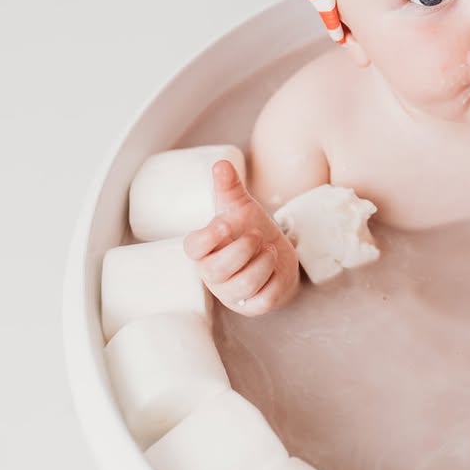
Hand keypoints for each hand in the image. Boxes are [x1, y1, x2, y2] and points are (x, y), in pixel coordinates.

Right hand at [183, 160, 299, 315]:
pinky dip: (275, 280)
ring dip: (262, 263)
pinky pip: (264, 299)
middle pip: (217, 271)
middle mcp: (213, 275)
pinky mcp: (253, 306)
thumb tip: (221, 163)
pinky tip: (275, 268)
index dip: (207, 238)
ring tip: (269, 249)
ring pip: (243, 285)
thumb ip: (229, 186)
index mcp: (204, 250)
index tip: (225, 223)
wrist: (275, 255)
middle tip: (258, 235)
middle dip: (242, 250)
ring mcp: (232, 293)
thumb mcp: (240, 207)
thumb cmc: (249, 230)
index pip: (193, 249)